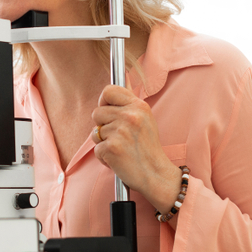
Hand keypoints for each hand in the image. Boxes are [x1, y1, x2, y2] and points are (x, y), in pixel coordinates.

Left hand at [91, 84, 182, 211]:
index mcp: (139, 106)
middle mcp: (130, 116)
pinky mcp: (111, 148)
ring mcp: (120, 132)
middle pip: (97, 112)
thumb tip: (125, 76)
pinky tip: (118, 159)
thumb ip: (131, 103)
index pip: (109, 91)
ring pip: (95, 132)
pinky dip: (104, 157)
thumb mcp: (146, 119)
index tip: (108, 111)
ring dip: (104, 142)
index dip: (104, 101)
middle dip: (103, 126)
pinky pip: (96, 148)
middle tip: (118, 136)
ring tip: (120, 148)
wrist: (156, 174)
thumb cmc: (148, 148)